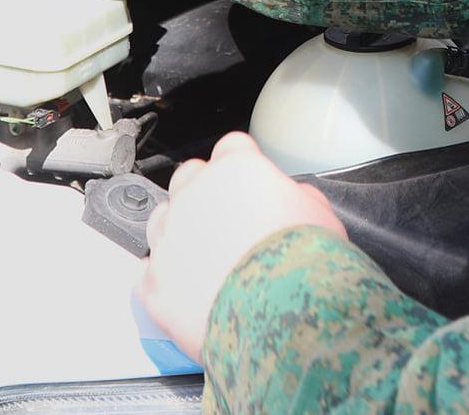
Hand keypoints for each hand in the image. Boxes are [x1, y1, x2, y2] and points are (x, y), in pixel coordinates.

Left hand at [140, 132, 347, 356]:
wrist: (286, 319)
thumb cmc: (307, 265)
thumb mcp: (320, 215)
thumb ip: (295, 196)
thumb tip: (289, 199)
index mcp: (237, 171)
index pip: (232, 148)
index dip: (244, 164)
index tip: (250, 180)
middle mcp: (194, 196)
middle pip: (189, 177)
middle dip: (205, 192)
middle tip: (228, 220)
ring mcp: (169, 239)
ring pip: (161, 218)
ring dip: (180, 231)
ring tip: (207, 258)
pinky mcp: (154, 282)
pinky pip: (149, 271)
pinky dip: (166, 277)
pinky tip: (189, 289)